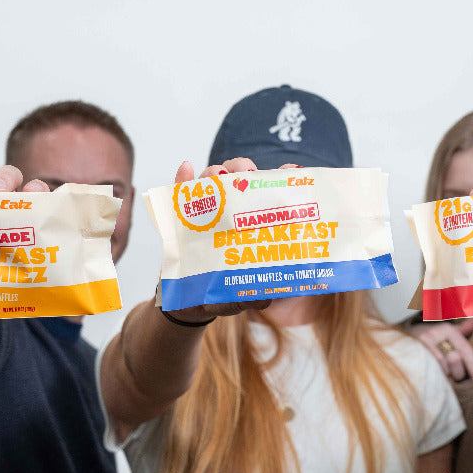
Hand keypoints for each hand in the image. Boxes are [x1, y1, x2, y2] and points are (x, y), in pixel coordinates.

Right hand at [162, 157, 272, 324]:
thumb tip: (266, 297)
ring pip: (212, 184)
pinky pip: (181, 196)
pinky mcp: (182, 221)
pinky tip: (187, 169)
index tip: (291, 170)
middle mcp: (231, 218)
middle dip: (244, 171)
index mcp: (251, 229)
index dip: (279, 181)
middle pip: (238, 183)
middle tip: (249, 173)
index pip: (267, 198)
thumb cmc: (219, 296)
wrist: (186, 304)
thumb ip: (251, 296)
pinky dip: (182, 180)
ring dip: (216, 173)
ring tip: (219, 175)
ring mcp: (207, 217)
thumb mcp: (239, 298)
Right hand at [412, 319, 472, 381]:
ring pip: (443, 367)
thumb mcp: (445, 332)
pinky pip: (431, 369)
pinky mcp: (414, 351)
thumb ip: (461, 331)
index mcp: (447, 329)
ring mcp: (423, 342)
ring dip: (444, 373)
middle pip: (455, 359)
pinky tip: (434, 373)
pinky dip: (435, 373)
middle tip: (453, 373)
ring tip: (440, 370)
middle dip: (457, 371)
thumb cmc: (429, 338)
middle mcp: (436, 333)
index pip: (466, 349)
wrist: (402, 337)